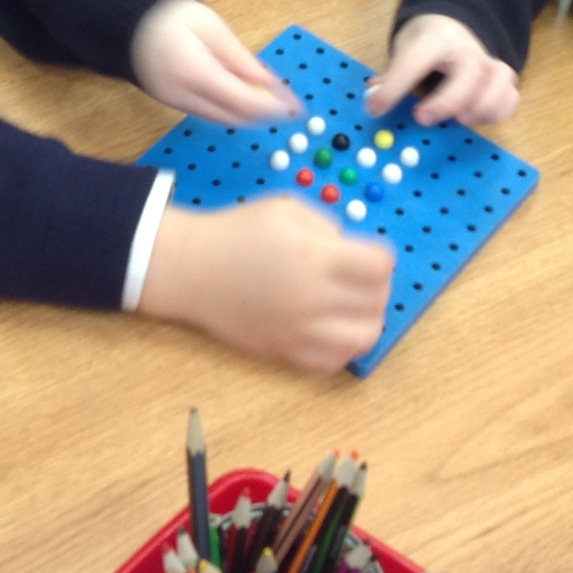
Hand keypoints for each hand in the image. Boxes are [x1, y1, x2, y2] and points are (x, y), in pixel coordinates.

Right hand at [131, 0, 301, 124]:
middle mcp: (183, 96)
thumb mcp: (211, 27)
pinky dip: (231, 109)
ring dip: (249, 114)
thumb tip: (270, 85)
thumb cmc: (170, 15)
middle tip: (291, 106)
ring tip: (273, 101)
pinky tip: (246, 97)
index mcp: (195, 73)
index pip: (243, 102)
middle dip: (265, 115)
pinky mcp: (171, 103)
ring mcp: (174, 103)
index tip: (296, 107)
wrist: (123, 21)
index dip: (273, 108)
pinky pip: (208, 113)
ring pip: (222, 119)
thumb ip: (240, 60)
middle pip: (234, 117)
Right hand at [138, 197, 393, 372]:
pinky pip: (332, 363)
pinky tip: (331, 328)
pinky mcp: (284, 353)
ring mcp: (299, 331)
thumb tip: (354, 252)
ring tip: (350, 305)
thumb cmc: (237, 232)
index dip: (379, 256)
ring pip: (363, 339)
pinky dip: (342, 347)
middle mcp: (312, 299)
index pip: (380, 267)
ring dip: (366, 319)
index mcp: (314, 258)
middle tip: (358, 275)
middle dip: (376, 285)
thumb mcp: (286, 210)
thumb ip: (328, 227)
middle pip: (377, 302)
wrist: (192, 269)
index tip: (365, 252)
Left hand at [366, 13, 518, 126]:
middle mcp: (466, 50)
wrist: (454, 25)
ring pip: (499, 82)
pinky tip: (476, 119)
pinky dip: (497, 112)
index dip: (394, 87)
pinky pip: (510, 96)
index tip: (375, 108)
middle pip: (467, 74)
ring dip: (482, 106)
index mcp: (435, 39)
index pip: (415, 61)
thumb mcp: (405, 48)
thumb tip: (373, 99)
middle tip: (421, 117)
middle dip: (446, 101)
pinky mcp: (501, 80)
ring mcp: (488, 64)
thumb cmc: (427, 42)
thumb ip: (391, 75)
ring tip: (460, 120)